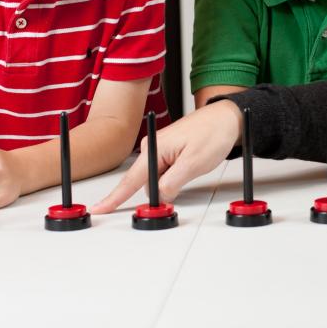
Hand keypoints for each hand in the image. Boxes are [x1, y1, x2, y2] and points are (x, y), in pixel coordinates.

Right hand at [90, 101, 243, 213]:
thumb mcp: (193, 163)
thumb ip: (172, 183)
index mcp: (154, 148)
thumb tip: (159, 197)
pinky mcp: (169, 153)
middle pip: (147, 184)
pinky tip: (190, 166)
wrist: (227, 119)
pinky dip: (176, 177)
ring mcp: (160, 150)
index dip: (114, 198)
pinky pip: (166, 174)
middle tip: (187, 176)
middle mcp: (152, 147)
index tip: (99, 208)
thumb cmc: (213, 132)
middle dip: (163, 190)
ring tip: (194, 165)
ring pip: (159, 180)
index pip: (130, 180)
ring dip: (173, 183)